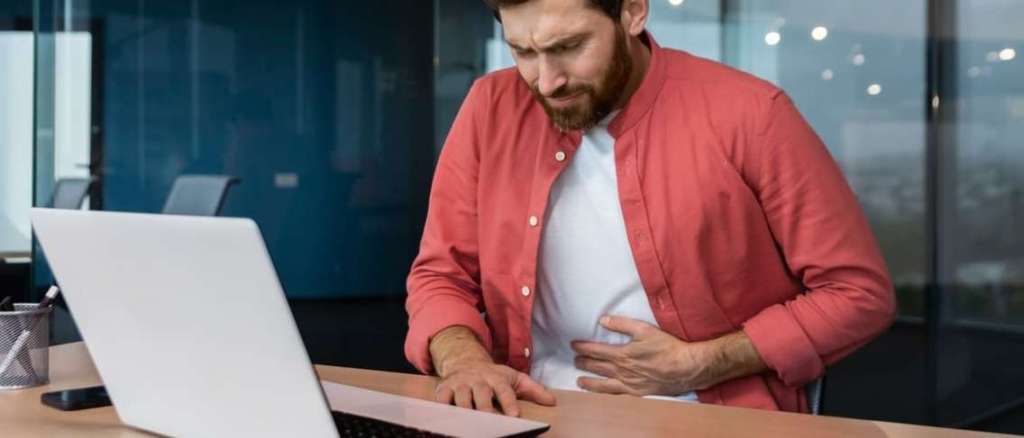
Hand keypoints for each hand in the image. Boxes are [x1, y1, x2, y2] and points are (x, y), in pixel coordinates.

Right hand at [434, 360, 556, 416]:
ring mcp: (461, 384)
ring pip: (462, 399)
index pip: (504, 390)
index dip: (509, 403)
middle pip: (481, 395)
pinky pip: (442, 400)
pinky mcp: (445, 389)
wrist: (466, 361)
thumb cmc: (493, 376)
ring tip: (470, 425)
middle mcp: (478, 380)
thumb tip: (552, 402)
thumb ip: (534, 390)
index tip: (514, 415)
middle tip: (491, 423)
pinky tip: (448, 419)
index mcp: (496, 378)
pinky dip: (444, 408)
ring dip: (465, 411)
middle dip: (485, 408)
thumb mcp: (515, 378)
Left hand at [571, 315, 766, 396]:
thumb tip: (602, 320)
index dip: (582, 347)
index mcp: (622, 354)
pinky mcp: (637, 393)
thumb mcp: (644, 329)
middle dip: (583, 363)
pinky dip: (604, 393)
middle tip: (574, 360)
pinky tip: (601, 392)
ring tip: (579, 381)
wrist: (685, 367)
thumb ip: (621, 324)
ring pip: (603, 383)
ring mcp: (629, 384)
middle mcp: (622, 371)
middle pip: (597, 367)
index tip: (573, 345)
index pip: (595, 350)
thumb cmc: (666, 347)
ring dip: (589, 382)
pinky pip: (616, 394)